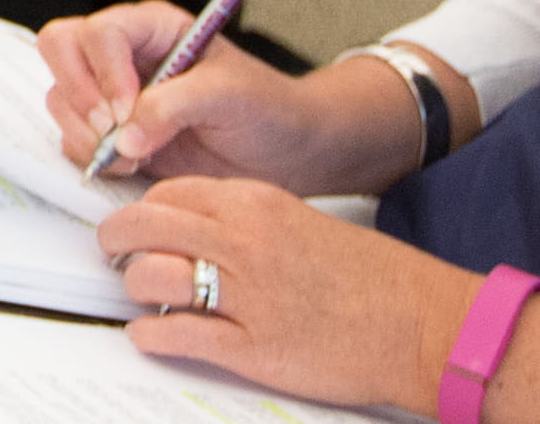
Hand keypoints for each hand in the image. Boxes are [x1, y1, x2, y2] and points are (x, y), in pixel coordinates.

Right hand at [38, 3, 422, 194]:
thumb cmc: (268, 110)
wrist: (286, 153)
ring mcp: (113, 95)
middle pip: (61, 49)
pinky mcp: (112, 134)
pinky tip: (132, 165)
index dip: (106, 70)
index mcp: (153, 28)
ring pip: (61, 98)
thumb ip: (174, 105)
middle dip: (80, 94)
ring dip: (86, 131)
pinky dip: (92, 157)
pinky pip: (72, 138)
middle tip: (112, 129)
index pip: (101, 32)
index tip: (128, 109)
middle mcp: (125, 56)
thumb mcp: (230, 96)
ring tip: (133, 155)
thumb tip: (124, 135)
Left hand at [99, 178, 491, 413]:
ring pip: (150, 277)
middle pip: (144, 226)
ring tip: (142, 297)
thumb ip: (248, 221)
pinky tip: (151, 335)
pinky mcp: (254, 347)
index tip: (137, 224)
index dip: (143, 209)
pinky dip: (150, 336)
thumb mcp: (303, 223)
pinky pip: (175, 335)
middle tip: (113, 255)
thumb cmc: (375, 279)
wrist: (425, 324)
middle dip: (116, 241)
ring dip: (134, 289)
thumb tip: (196, 229)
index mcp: (259, 204)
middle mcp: (246, 242)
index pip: (171, 193)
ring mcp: (248, 295)